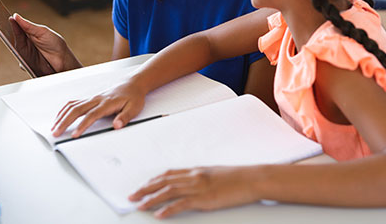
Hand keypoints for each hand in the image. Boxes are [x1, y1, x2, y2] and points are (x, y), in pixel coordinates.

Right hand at [10, 13, 81, 73]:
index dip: (13, 24)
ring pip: (15, 50)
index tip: (10, 19)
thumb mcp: (42, 32)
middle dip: (11, 35)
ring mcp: (26, 53)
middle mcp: (26, 43)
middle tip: (10, 31)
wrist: (63, 59)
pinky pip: (20, 63)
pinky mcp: (27, 64)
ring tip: (20, 45)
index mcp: (30, 33)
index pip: (18, 27)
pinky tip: (26, 58)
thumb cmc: (55, 44)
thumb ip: (29, 26)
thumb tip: (16, 16)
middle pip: (14, 38)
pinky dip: (22, 61)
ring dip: (15, 48)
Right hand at [51, 80, 147, 137]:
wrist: (132, 84)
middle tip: (56, 133)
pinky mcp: (90, 98)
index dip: (82, 125)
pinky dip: (64, 110)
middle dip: (64, 122)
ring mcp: (92, 98)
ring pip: (73, 106)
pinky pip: (74, 102)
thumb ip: (125, 117)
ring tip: (54, 127)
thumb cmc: (133, 97)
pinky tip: (60, 117)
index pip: (91, 115)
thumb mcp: (134, 108)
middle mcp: (97, 99)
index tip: (74, 134)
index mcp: (107, 103)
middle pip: (77, 110)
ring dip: (62, 116)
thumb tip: (117, 125)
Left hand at [129, 166, 258, 218]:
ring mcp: (198, 187)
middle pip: (164, 181)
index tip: (144, 186)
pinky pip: (181, 204)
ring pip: (168, 192)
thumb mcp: (217, 174)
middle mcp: (194, 176)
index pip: (169, 174)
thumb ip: (203, 178)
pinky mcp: (204, 199)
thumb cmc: (238, 178)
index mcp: (197, 170)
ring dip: (151, 199)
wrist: (252, 179)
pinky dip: (168, 209)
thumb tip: (194, 184)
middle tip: (133, 196)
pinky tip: (159, 214)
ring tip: (140, 205)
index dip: (154, 180)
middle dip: (146, 189)